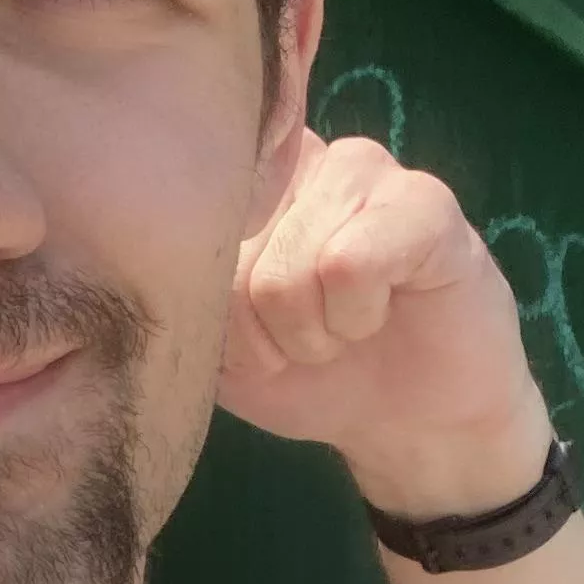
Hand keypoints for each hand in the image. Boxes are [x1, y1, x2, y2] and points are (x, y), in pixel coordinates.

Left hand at [218, 132, 551, 516]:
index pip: (186, 232)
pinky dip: (356, 316)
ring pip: (286, 267)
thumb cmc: (311, 377)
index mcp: (243, 183)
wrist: (409, 424)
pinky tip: (382, 313)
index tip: (249, 340)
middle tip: (308, 339)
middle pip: (232, 258)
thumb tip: (160, 259)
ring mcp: (361, 169)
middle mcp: (298, 159)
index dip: (214, 312)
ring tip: (347, 328)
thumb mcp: (219, 350)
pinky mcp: (423, 202)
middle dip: (262, 331)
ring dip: (312, 332)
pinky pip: (350, 264)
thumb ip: (181, 296)